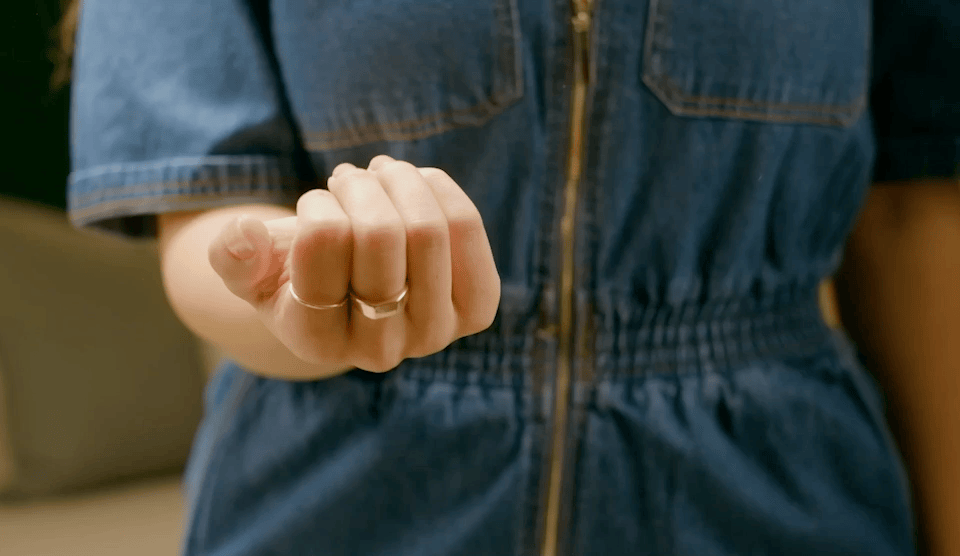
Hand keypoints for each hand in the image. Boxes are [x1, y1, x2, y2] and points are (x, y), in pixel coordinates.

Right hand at [207, 155, 500, 372]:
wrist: (351, 295)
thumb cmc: (295, 273)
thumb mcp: (250, 267)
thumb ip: (232, 256)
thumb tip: (243, 235)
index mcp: (315, 340)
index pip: (324, 243)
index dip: (319, 204)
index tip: (314, 204)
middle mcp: (379, 350)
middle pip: (383, 233)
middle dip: (359, 187)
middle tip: (346, 180)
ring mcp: (433, 334)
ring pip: (429, 228)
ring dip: (397, 181)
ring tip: (378, 176)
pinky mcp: (474, 310)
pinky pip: (465, 228)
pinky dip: (437, 189)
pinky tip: (415, 184)